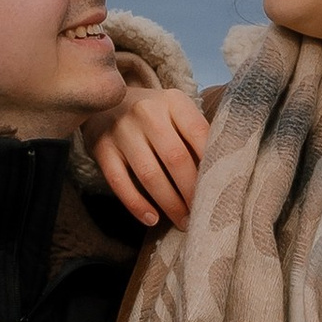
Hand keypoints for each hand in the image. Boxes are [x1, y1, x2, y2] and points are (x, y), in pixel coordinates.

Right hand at [87, 85, 210, 226]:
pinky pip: (120, 182)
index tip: (221, 190)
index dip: (212, 165)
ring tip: (183, 222)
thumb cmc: (151, 114)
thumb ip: (195, 136)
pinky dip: (137, 204)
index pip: (200, 134)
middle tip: (202, 214)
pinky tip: (152, 219)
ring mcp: (121, 130)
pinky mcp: (101, 148)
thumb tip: (221, 176)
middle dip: (192, 191)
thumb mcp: (175, 112)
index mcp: (173, 101)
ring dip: (169, 203)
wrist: (100, 99)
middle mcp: (146, 112)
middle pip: (176, 158)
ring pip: (149, 175)